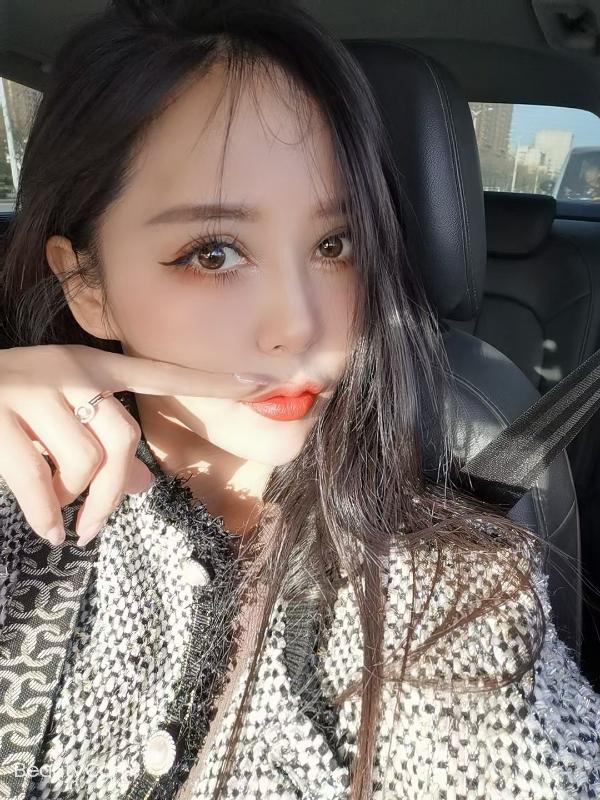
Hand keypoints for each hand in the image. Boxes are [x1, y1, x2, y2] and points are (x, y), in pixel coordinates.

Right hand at [0, 344, 268, 546]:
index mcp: (89, 367)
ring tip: (56, 512)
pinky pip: (38, 483)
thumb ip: (103, 449)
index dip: (210, 380)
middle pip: (122, 439)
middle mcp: (66, 372)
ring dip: (73, 502)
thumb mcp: (59, 421)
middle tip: (94, 528)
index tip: (261, 380)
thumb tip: (143, 486)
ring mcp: (29, 391)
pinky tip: (50, 530)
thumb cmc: (7, 412)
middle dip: (111, 493)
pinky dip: (47, 515)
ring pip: (83, 464)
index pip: (161, 373)